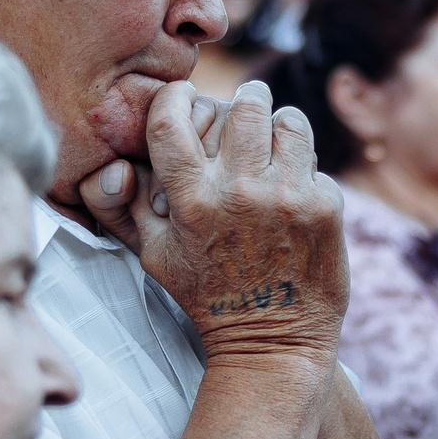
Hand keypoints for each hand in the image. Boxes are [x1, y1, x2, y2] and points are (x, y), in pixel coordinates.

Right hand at [84, 80, 347, 363]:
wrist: (272, 342)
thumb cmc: (206, 296)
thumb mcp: (153, 256)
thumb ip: (122, 208)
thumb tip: (112, 165)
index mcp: (191, 200)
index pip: (172, 118)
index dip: (176, 96)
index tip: (184, 97)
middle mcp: (240, 191)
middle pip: (243, 106)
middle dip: (242, 102)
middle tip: (242, 110)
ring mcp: (287, 196)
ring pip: (287, 120)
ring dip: (277, 126)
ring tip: (271, 142)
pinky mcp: (324, 207)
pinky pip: (313, 160)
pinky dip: (302, 168)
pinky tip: (291, 191)